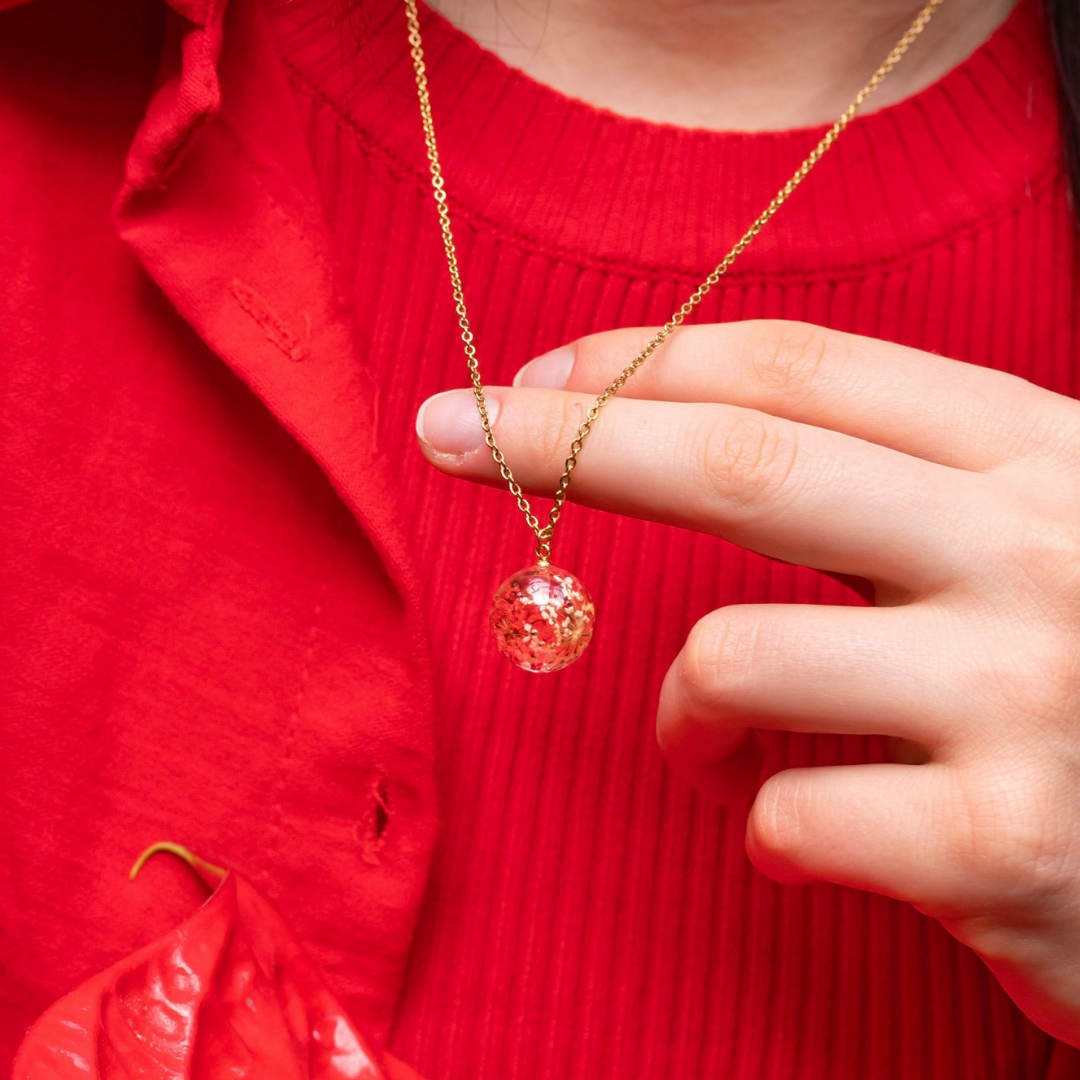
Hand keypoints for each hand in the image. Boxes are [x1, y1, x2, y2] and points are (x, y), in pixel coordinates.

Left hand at [415, 320, 1079, 1046]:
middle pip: (742, 465)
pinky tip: (812, 832)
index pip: (799, 370)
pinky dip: (762, 823)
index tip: (536, 376)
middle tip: (451, 433)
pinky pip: (790, 817)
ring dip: (676, 707)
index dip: (647, 362)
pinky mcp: (1005, 847)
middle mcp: (1030, 553)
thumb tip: (668, 430)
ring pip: (733, 658)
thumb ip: (881, 491)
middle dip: (571, 439)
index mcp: (1032, 454)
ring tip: (701, 740)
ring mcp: (1023, 698)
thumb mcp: (1018, 539)